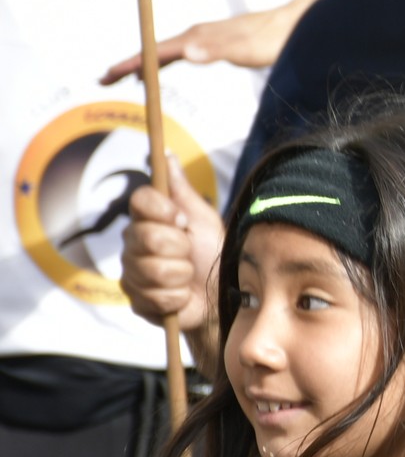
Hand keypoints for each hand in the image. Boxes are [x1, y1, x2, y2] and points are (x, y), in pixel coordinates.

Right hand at [100, 0, 316, 83]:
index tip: (108, 75)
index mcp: (198, 37)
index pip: (156, 51)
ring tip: (123, 76)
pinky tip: (163, 68)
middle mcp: (197, 34)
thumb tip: (186, 54)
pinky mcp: (216, 41)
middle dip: (128, 64)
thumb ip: (216, 50)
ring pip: (165, 50)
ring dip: (144, 62)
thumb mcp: (246, 49)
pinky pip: (180, 51)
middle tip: (104, 79)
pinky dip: (164, 60)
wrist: (295, 24)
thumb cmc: (273, 38)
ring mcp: (206, 36)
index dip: (131, 63)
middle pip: (154, 49)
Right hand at [121, 158, 225, 373]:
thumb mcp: (202, 218)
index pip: (139, 200)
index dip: (163, 211)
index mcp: (148, 220)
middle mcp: (133, 244)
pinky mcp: (136, 301)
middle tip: (190, 253)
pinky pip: (156, 296)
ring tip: (188, 276)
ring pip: (153, 269)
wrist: (221, 295)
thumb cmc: (213, 252)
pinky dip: (178, 297)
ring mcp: (131, 273)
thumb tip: (167, 155)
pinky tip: (182, 296)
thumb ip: (181, 190)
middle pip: (148, 236)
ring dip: (182, 274)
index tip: (182, 220)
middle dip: (180, 247)